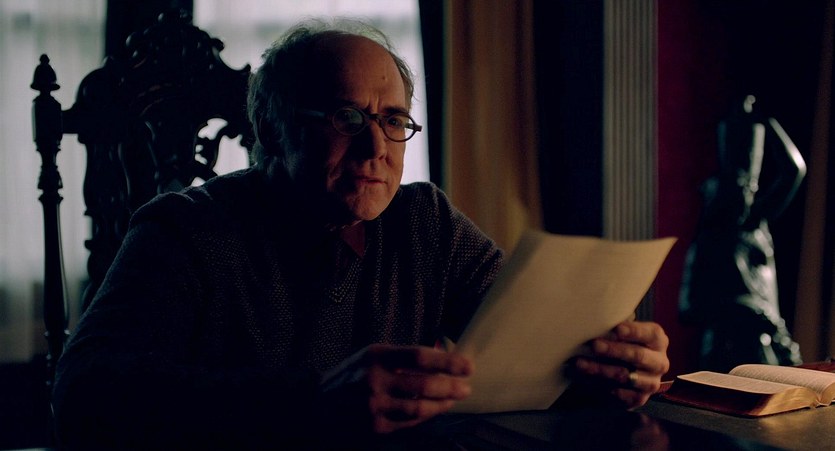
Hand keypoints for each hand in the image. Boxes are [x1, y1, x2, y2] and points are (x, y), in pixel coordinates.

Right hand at [317, 344, 472, 433]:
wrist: (316, 404)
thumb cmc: (351, 375)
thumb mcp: (372, 356)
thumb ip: (404, 357)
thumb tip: (443, 356)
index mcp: (376, 356)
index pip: (420, 356)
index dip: (447, 361)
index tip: (467, 365)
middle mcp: (374, 380)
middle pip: (424, 384)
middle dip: (451, 386)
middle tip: (466, 387)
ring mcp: (374, 406)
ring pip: (420, 408)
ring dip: (442, 404)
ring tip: (452, 400)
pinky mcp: (375, 427)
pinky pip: (409, 423)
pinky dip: (425, 417)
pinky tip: (434, 411)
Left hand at [573, 321, 669, 407]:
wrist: (624, 371)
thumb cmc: (621, 344)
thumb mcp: (622, 333)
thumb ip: (616, 328)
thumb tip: (598, 320)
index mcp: (657, 341)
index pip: (650, 334)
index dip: (634, 331)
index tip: (617, 329)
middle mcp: (659, 362)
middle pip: (638, 355)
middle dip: (614, 350)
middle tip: (595, 345)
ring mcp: (652, 382)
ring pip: (627, 376)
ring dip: (602, 370)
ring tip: (581, 364)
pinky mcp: (640, 398)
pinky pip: (624, 396)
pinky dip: (606, 388)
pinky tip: (591, 382)